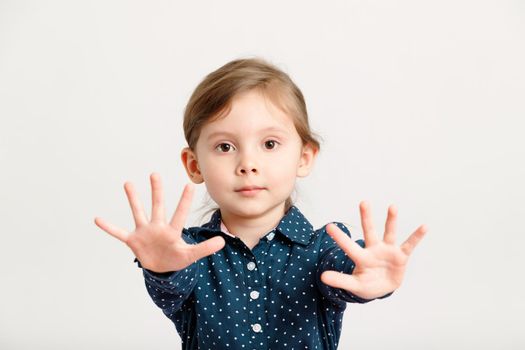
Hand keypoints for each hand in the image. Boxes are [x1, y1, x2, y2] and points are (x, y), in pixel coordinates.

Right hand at [94, 173, 224, 272]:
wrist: (162, 267)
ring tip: (128, 183)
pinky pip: (119, 233)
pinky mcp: (133, 241)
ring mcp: (144, 232)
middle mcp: (158, 227)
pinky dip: (109, 227)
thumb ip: (205, 249)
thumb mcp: (191, 255)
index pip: (180, 214)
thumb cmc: (176, 258)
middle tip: (155, 173)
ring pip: (138, 212)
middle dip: (156, 191)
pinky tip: (98, 219)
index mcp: (172, 231)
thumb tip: (224, 242)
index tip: (189, 185)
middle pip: (158, 206)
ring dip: (133, 199)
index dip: (184, 201)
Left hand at [320, 201, 426, 299]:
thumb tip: (322, 277)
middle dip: (366, 218)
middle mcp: (374, 249)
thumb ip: (340, 280)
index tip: (328, 226)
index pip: (349, 246)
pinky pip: (409, 245)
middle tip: (363, 202)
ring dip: (391, 221)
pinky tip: (424, 226)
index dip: (340, 238)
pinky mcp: (401, 256)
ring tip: (392, 206)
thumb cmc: (367, 284)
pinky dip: (417, 236)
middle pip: (369, 231)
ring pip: (389, 233)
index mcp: (361, 257)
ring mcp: (388, 251)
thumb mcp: (354, 285)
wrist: (382, 287)